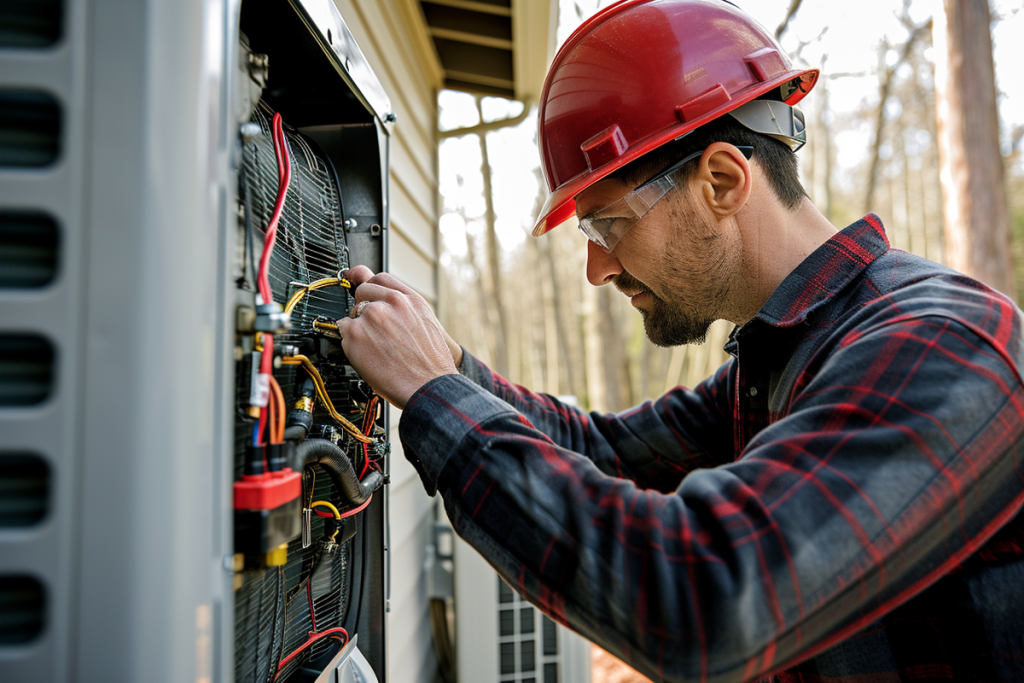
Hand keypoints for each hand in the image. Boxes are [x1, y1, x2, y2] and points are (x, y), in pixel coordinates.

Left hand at [337, 266, 460, 408]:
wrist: (429, 387)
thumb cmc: (431, 365)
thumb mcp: (426, 326)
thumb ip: (404, 310)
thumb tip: (385, 302)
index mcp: (411, 300)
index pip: (381, 279)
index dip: (368, 284)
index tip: (358, 282)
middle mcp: (392, 303)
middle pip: (362, 292)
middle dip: (364, 308)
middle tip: (373, 331)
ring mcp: (372, 316)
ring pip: (353, 313)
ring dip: (357, 327)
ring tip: (374, 348)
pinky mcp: (355, 334)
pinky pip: (341, 330)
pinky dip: (348, 342)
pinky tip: (364, 354)